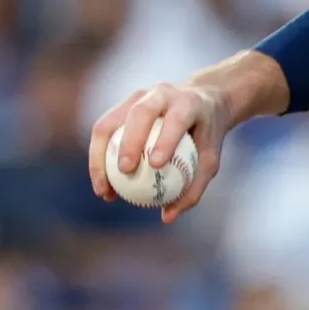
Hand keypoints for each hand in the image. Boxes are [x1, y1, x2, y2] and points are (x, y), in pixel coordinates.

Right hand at [89, 81, 230, 222]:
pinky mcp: (122, 104)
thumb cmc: (206, 134)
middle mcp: (162, 93)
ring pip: (111, 121)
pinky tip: (101, 184)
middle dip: (129, 141)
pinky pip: (103, 129)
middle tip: (125, 172)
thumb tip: (167, 216)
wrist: (201, 101)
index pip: (176, 119)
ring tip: (103, 189)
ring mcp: (139, 96)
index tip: (156, 164)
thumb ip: (194, 186)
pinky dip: (98, 156)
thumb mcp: (210, 159)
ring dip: (101, 155)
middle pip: (140, 112)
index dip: (165, 140)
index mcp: (189, 102)